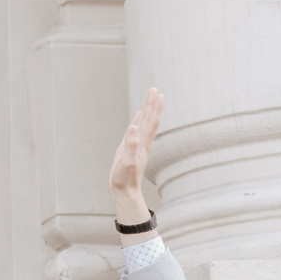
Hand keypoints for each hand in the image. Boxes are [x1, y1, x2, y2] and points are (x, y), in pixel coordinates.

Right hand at [109, 87, 161, 228]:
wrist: (124, 190)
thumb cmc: (125, 177)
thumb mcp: (126, 161)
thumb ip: (130, 144)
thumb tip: (133, 127)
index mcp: (142, 142)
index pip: (151, 121)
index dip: (154, 107)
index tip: (156, 93)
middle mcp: (142, 141)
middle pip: (149, 119)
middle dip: (152, 103)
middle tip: (154, 89)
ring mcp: (137, 144)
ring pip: (144, 123)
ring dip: (147, 110)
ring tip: (149, 98)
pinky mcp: (130, 147)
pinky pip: (135, 130)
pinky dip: (137, 120)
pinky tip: (138, 115)